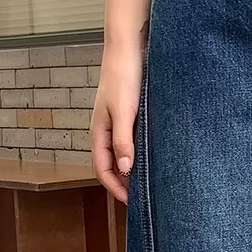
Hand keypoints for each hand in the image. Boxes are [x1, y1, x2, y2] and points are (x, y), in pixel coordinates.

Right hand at [91, 42, 141, 202]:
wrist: (128, 48)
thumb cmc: (124, 77)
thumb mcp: (124, 111)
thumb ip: (123, 140)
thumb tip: (124, 169)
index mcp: (99, 132)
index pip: (103, 170)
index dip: (115, 188)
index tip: (132, 203)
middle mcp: (105, 130)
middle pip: (111, 165)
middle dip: (124, 183)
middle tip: (143, 198)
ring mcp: (116, 123)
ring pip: (121, 154)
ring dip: (132, 169)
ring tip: (149, 182)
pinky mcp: (129, 115)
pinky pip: (131, 141)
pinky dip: (138, 153)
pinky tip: (153, 157)